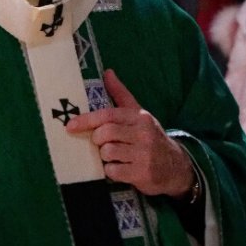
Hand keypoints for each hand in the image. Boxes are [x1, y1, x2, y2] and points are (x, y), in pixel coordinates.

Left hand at [64, 69, 194, 196]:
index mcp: (140, 117)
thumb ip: (121, 94)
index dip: (87, 120)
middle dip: (97, 140)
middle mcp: (144, 134)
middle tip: (102, 143)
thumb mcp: (139, 114)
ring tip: (115, 156)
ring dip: (105, 157)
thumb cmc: (150, 137)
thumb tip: (107, 72)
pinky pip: (113, 171)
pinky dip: (112, 171)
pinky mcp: (142, 173)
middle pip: (105, 134)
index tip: (71, 126)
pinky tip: (121, 168)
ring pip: (107, 152)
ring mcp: (144, 154)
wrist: (175, 166)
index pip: (108, 115)